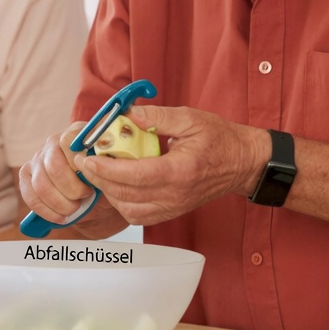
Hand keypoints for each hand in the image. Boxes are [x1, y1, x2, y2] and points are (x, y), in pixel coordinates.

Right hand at [19, 122, 127, 237]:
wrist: (96, 191)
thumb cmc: (104, 177)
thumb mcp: (112, 169)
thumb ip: (109, 166)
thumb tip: (105, 169)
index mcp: (76, 134)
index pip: (68, 141)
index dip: (79, 163)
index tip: (93, 179)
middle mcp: (53, 142)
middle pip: (54, 166)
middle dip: (71, 189)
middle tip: (85, 197)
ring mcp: (38, 158)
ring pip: (41, 184)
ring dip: (59, 203)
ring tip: (74, 209)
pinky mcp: (27, 175)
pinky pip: (29, 194)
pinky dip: (45, 210)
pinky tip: (60, 217)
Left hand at [75, 105, 267, 225]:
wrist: (242, 164)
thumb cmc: (220, 139)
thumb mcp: (190, 118)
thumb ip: (157, 116)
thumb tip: (127, 115)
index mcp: (180, 171)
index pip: (135, 176)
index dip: (107, 169)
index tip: (88, 158)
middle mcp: (175, 195)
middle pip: (127, 195)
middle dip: (100, 179)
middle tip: (86, 162)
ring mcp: (174, 207)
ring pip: (129, 210)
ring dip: (109, 193)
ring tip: (99, 172)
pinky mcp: (172, 212)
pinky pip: (139, 215)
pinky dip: (122, 202)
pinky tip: (116, 184)